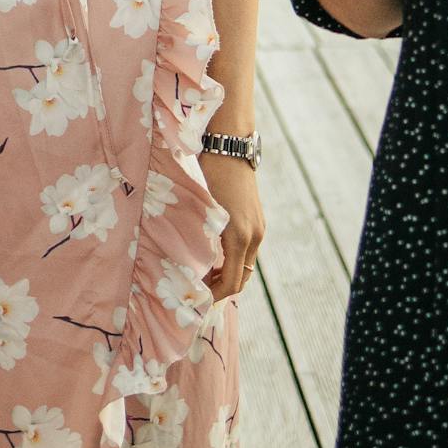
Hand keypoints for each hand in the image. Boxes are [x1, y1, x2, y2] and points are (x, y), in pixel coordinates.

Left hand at [202, 151, 264, 300]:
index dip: (214, 297)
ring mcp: (259, 228)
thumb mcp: (201, 210)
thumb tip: (188, 267)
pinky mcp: (258, 220)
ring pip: (246, 266)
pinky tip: (215, 256)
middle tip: (199, 294)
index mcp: (239, 236)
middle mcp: (254, 236)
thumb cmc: (209, 174)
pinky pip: (248, 251)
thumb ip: (199, 239)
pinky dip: (234, 261)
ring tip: (204, 277)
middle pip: (242, 279)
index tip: (197, 301)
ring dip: (228, 275)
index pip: (231, 283)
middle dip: (222, 290)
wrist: (230, 146)